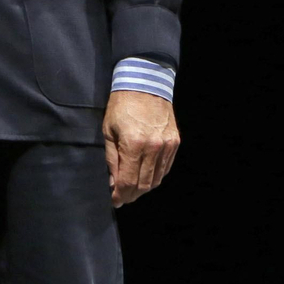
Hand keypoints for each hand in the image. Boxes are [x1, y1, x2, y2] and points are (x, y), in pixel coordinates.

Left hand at [103, 90, 179, 207]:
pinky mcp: (175, 143)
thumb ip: (111, 158)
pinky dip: (156, 177)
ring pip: (157, 179)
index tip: (114, 200)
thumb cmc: (122, 105)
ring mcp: (166, 146)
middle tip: (121, 197)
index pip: (127, 181)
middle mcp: (153, 147)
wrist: (145, 84)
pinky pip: (165, 168)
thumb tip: (112, 182)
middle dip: (131, 195)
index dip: (120, 195)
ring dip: (144, 188)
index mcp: (133, 144)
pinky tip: (145, 177)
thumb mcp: (108, 130)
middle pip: (144, 185)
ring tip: (132, 190)